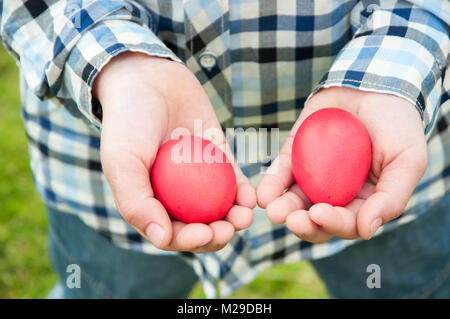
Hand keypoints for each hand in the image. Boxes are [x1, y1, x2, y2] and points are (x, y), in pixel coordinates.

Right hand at [93, 52, 255, 252]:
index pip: (172, 233)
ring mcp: (198, 178)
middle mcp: (175, 195)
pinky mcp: (218, 159)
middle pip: (200, 226)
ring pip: (220, 208)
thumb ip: (136, 202)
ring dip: (234, 218)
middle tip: (229, 229)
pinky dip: (243, 192)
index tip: (204, 233)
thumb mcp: (122, 162)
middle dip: (217, 235)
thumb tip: (161, 239)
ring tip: (244, 217)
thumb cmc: (128, 122)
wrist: (149, 79)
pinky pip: (234, 181)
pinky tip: (251, 196)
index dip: (189, 241)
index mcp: (150, 202)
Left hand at [257, 87, 426, 241]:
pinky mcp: (295, 157)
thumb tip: (366, 231)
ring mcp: (314, 177)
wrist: (372, 85)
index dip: (333, 223)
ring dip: (282, 209)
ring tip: (272, 210)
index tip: (319, 213)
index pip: (346, 222)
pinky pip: (281, 175)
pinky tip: (264, 194)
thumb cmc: (396, 124)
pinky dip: (271, 185)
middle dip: (303, 224)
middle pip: (317, 220)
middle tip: (290, 219)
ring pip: (295, 202)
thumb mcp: (407, 160)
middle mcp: (337, 194)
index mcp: (365, 201)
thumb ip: (391, 198)